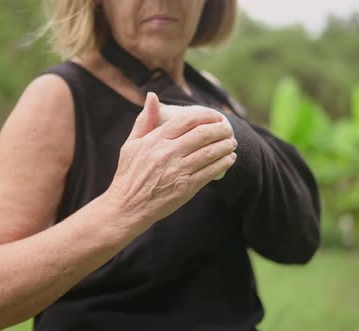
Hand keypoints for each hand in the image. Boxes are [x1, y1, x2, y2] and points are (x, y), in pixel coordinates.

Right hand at [105, 93, 236, 226]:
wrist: (127, 206)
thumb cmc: (129, 174)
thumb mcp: (131, 144)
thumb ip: (145, 120)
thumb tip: (152, 96)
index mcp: (155, 140)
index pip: (186, 120)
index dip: (206, 115)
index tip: (215, 116)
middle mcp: (168, 153)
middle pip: (202, 134)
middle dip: (220, 129)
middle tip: (228, 128)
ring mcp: (178, 171)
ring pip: (209, 153)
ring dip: (225, 146)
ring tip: (232, 142)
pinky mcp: (186, 188)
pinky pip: (210, 172)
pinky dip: (223, 163)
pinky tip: (229, 159)